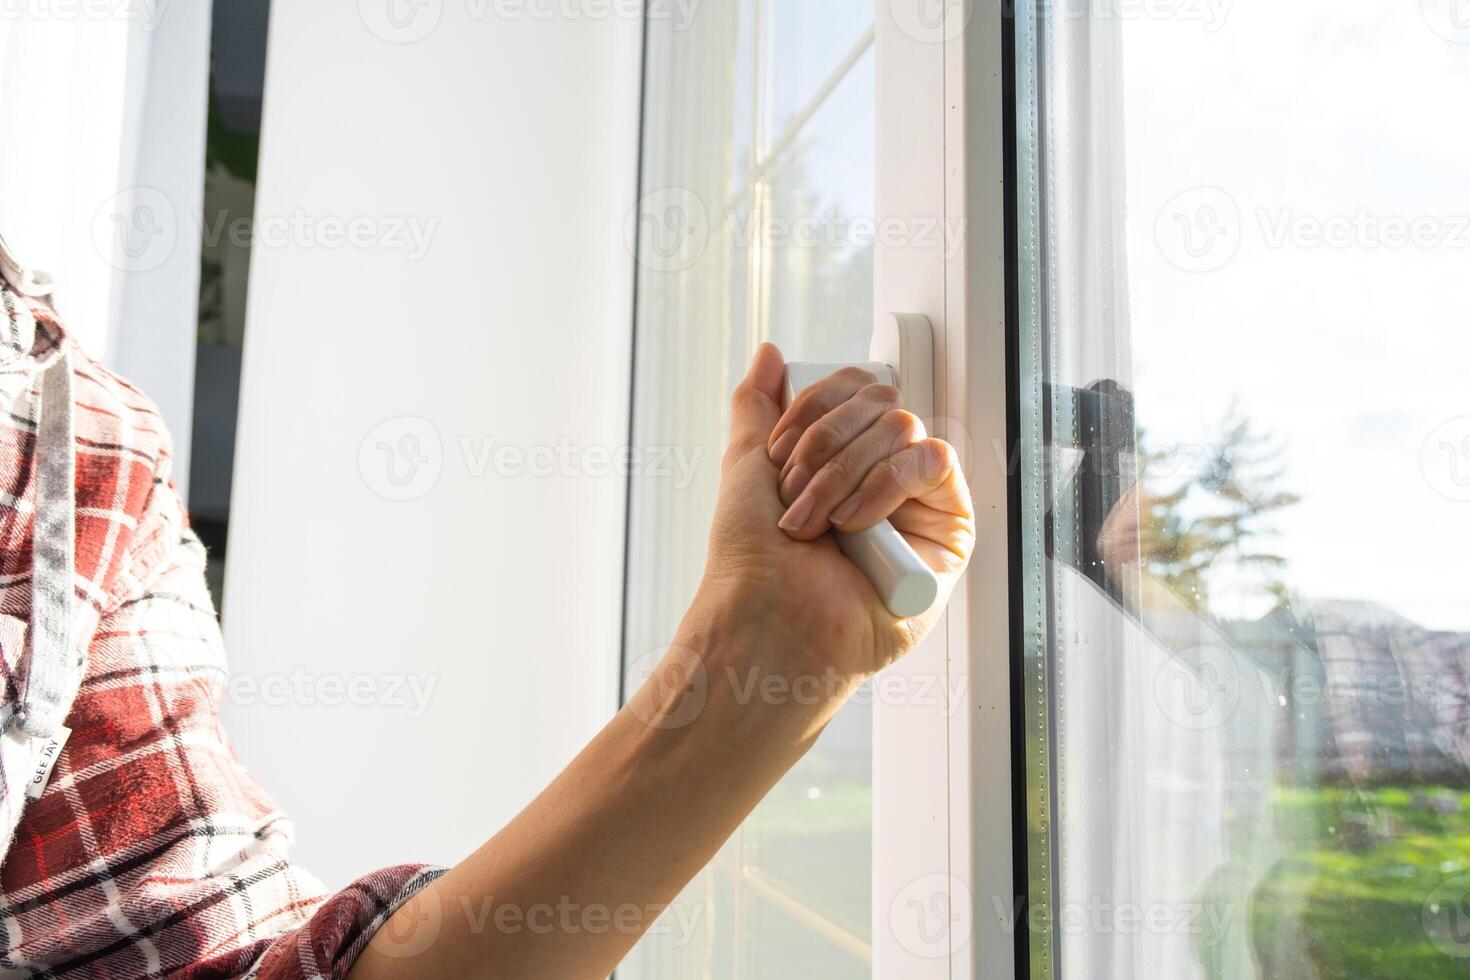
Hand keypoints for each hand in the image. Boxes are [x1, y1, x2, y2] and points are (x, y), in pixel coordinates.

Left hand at [689, 343, 973, 681]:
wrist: (768, 621)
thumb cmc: (752, 561)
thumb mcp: (746, 466)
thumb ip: (759, 407)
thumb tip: (770, 352)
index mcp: (841, 459)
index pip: (855, 390)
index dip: (817, 406)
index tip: (778, 451)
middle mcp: (883, 477)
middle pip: (880, 402)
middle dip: (826, 443)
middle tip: (794, 493)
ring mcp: (917, 504)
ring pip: (902, 427)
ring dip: (844, 471)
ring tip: (817, 522)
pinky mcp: (948, 533)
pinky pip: (933, 462)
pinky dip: (885, 484)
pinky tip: (855, 526)